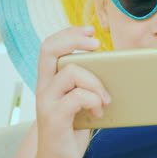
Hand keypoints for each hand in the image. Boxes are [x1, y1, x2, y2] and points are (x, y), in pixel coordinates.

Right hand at [35, 26, 110, 157]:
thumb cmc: (73, 127)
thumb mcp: (79, 99)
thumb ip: (85, 82)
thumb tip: (113, 64)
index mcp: (49, 80)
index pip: (49, 46)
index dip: (69, 33)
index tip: (90, 30)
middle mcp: (43, 87)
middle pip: (50, 49)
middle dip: (75, 39)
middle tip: (97, 45)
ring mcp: (47, 102)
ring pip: (71, 71)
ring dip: (95, 82)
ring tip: (105, 99)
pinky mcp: (54, 118)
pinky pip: (77, 96)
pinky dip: (94, 100)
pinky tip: (98, 111)